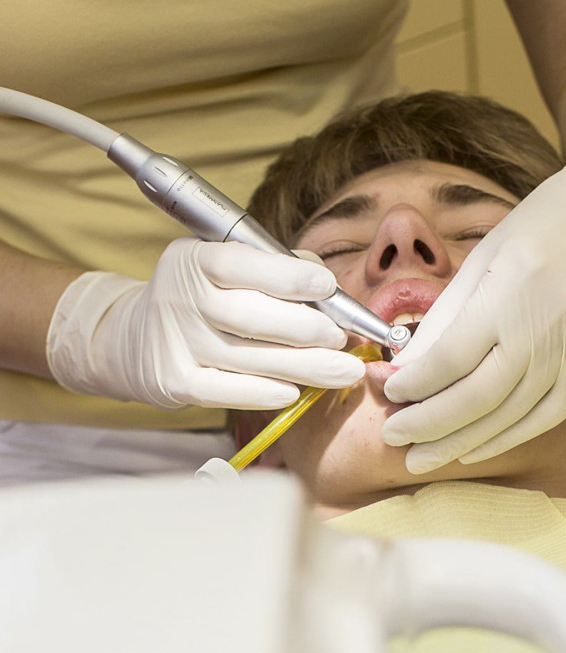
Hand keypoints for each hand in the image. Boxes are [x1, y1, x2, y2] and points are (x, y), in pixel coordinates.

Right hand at [47, 238, 364, 408]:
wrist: (134, 340)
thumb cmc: (201, 298)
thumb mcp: (225, 267)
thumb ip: (275, 268)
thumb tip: (330, 290)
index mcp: (195, 260)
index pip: (244, 264)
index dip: (290, 276)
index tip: (328, 286)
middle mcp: (181, 298)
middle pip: (254, 317)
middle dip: (307, 329)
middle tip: (342, 338)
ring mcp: (177, 343)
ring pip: (251, 358)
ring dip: (305, 367)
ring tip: (344, 370)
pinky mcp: (175, 382)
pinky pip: (229, 391)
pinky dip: (266, 392)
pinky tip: (295, 392)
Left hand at [382, 133, 565, 471]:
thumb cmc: (543, 225)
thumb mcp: (484, 258)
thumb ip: (445, 318)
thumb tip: (404, 368)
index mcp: (510, 291)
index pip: (450, 357)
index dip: (413, 383)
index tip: (388, 391)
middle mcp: (546, 328)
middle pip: (477, 398)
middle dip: (427, 425)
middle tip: (393, 439)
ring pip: (510, 417)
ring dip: (460, 443)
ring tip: (422, 458)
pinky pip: (545, 418)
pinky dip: (505, 438)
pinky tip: (471, 449)